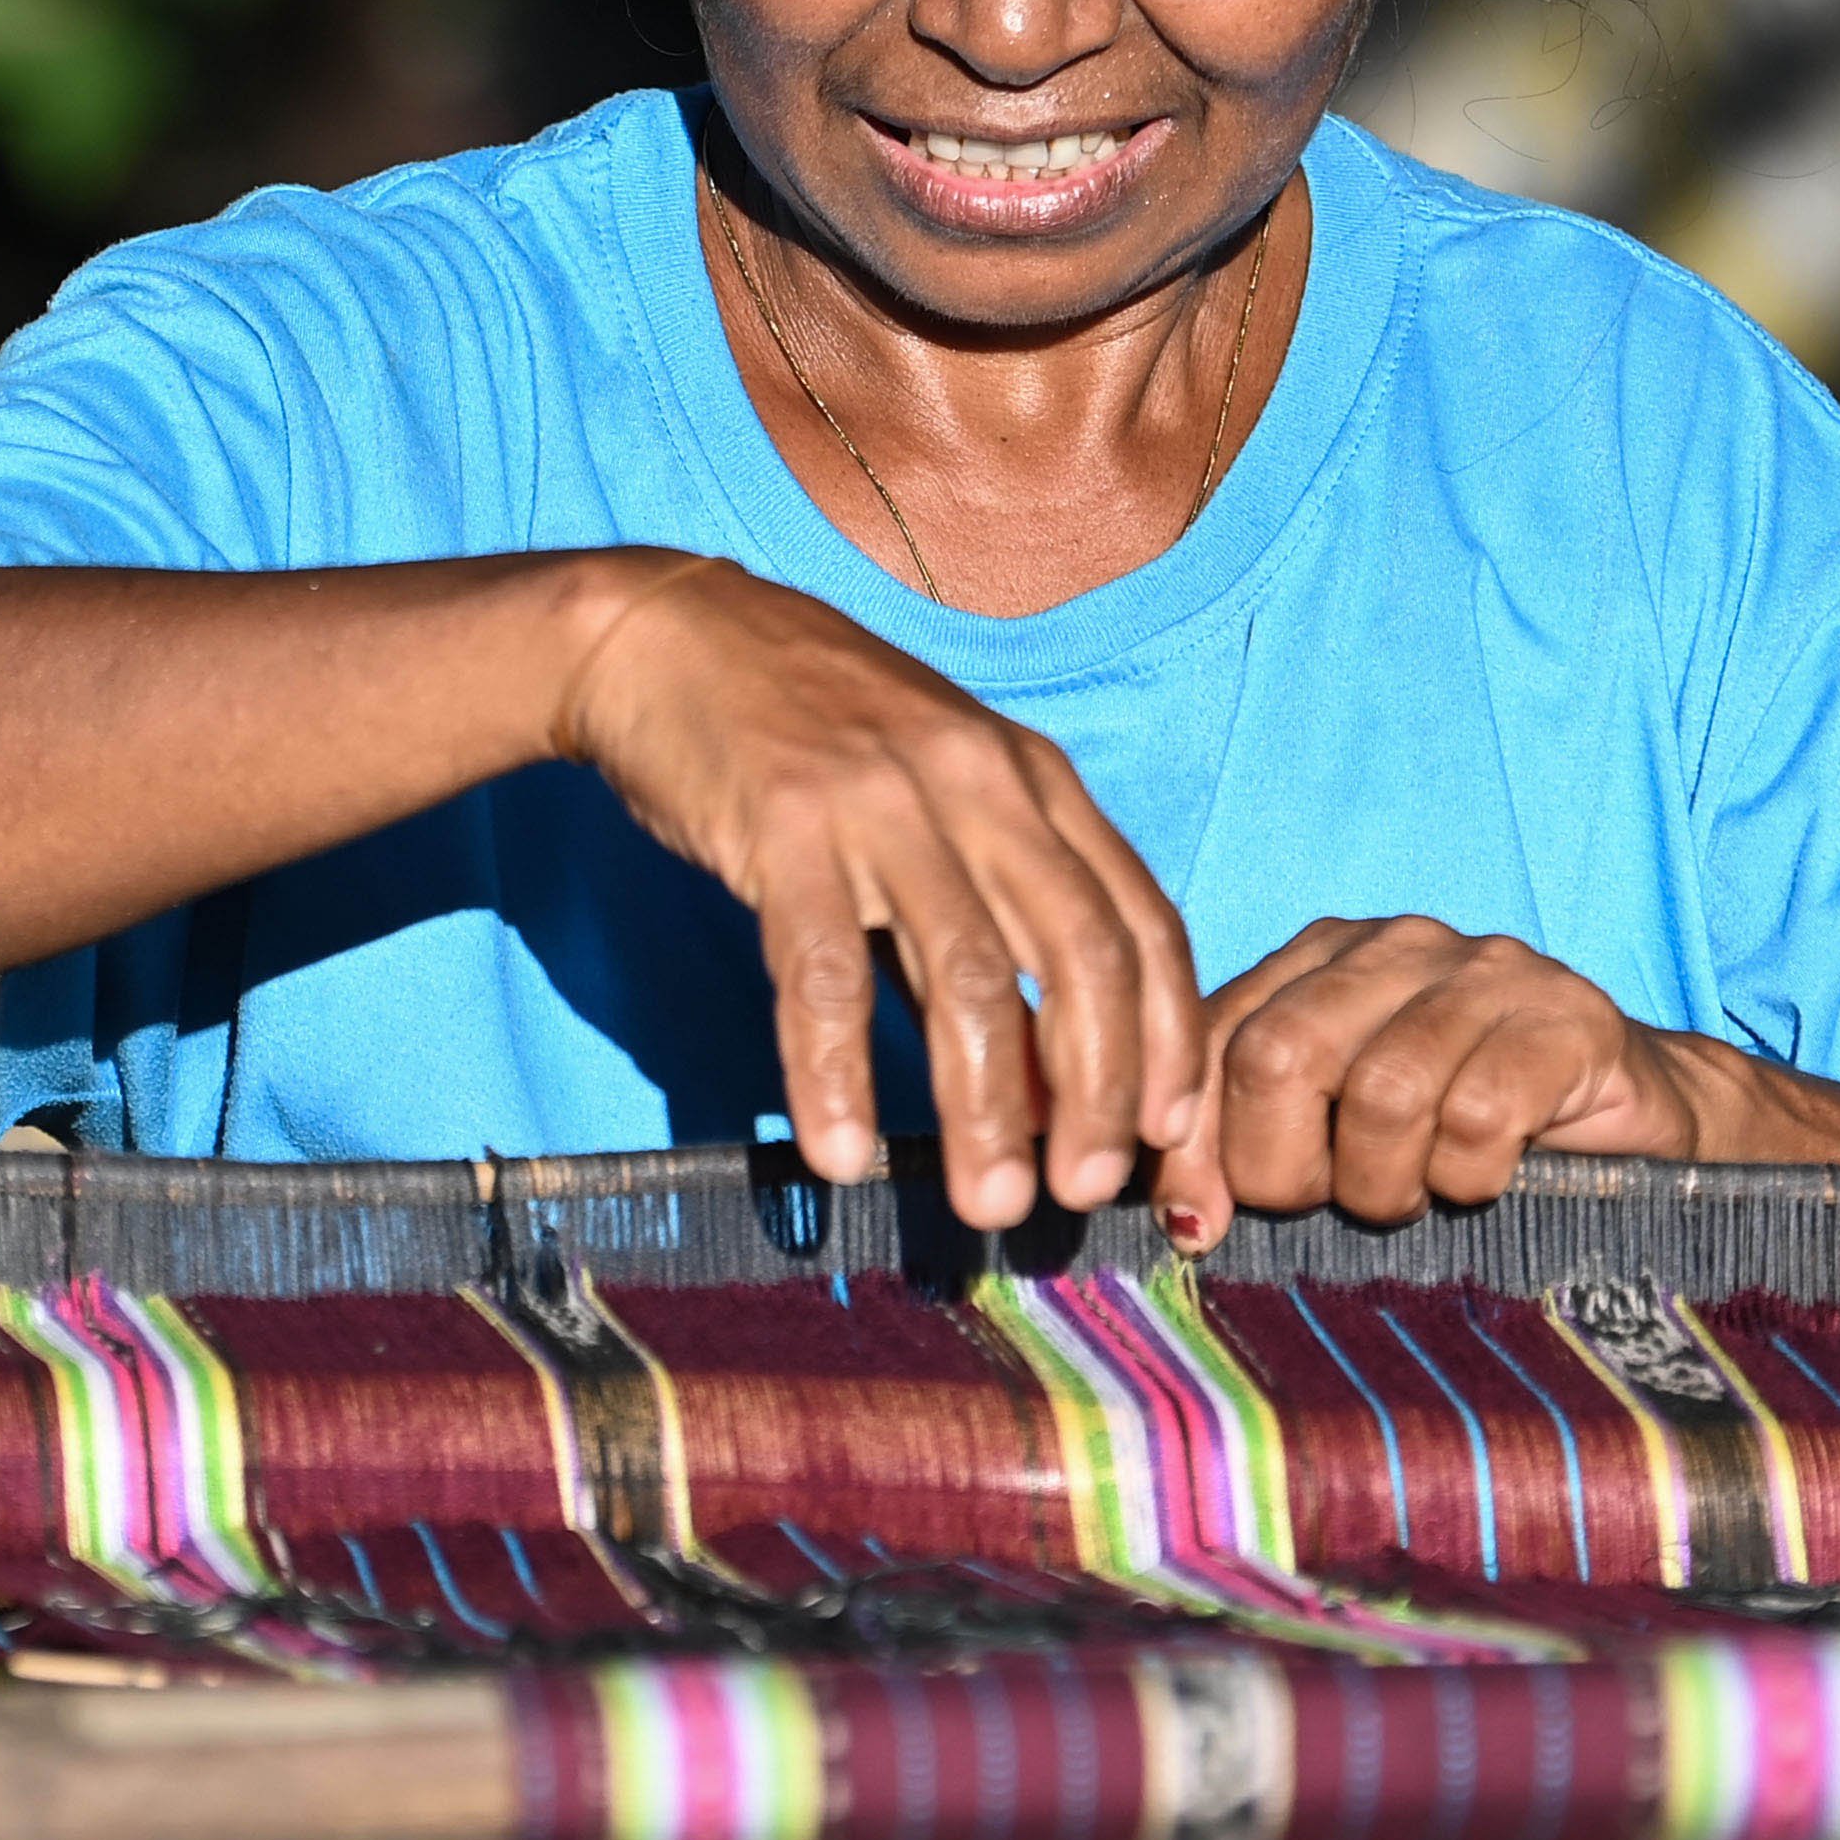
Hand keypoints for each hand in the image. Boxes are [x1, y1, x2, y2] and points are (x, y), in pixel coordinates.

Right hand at [552, 551, 1200, 1227]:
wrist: (672, 637)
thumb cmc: (815, 740)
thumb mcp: (934, 805)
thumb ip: (989, 932)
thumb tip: (1039, 1091)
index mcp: (1035, 779)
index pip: (1140, 918)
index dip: (1165, 1036)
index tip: (1167, 1131)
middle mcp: (980, 782)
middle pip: (1081, 953)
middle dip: (1098, 1089)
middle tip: (1081, 1190)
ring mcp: (887, 799)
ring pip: (970, 974)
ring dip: (987, 1105)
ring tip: (990, 1202)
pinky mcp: (787, 824)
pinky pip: (827, 970)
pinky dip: (838, 1073)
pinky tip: (841, 1152)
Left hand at [1163, 915, 1704, 1246]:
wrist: (1633, 1121)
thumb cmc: (1466, 1135)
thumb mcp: (1344, 1134)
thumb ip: (1252, 1144)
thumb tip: (1181, 1219)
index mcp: (1322, 958)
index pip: (1213, 1038)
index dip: (1192, 1146)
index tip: (1199, 1229)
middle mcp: (1397, 944)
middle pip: (1280, 1055)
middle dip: (1286, 1167)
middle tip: (1332, 1206)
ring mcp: (1488, 970)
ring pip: (1382, 1093)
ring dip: (1387, 1184)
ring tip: (1416, 1195)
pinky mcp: (1567, 1019)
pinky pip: (1480, 1118)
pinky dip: (1470, 1178)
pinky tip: (1486, 1178)